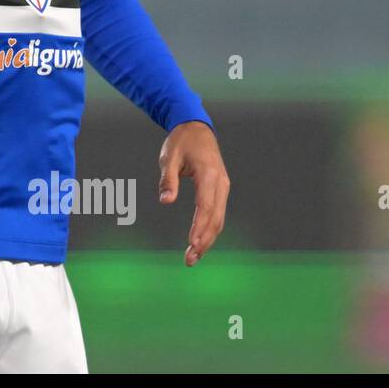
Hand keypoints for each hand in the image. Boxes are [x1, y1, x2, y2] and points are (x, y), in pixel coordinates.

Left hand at [158, 120, 229, 265]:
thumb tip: (165, 201)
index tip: (192, 244)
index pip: (205, 206)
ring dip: (208, 239)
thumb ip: (168, 179)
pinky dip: (210, 230)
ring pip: (219, 219)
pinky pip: (217, 213)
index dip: (199, 227)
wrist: (196, 128)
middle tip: (190, 259)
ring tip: (193, 257)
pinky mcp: (220, 190)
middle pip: (215, 218)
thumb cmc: (181, 142)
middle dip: (204, 240)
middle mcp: (221, 183)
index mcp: (208, 174)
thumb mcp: (169, 157)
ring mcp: (223, 187)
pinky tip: (200, 242)